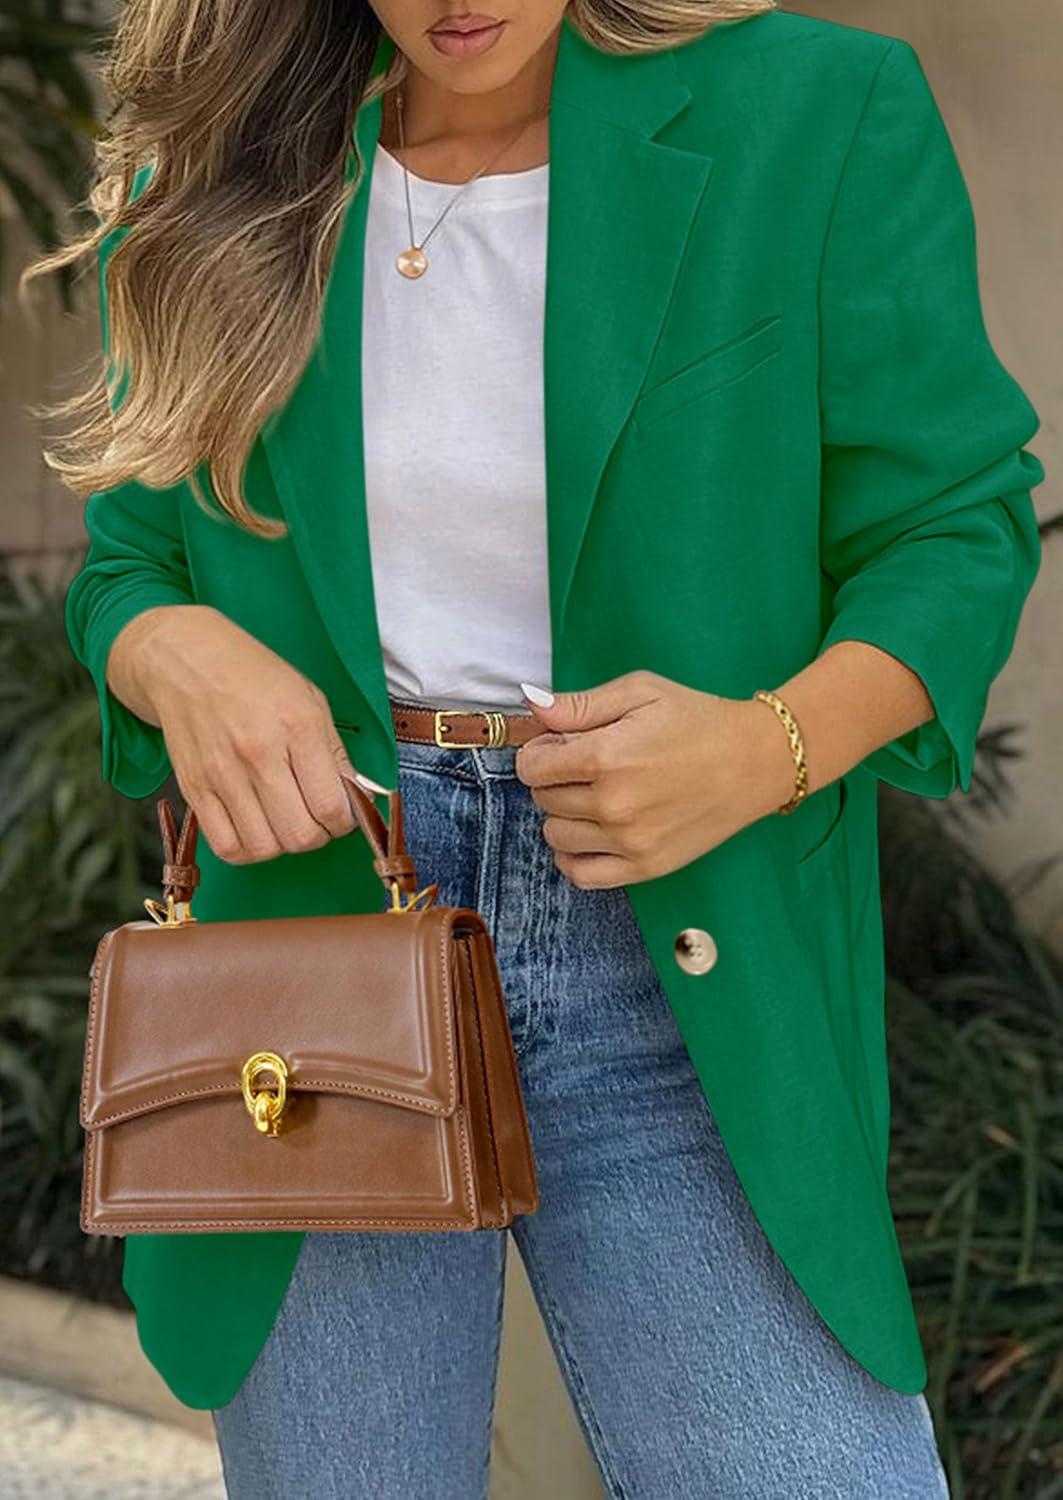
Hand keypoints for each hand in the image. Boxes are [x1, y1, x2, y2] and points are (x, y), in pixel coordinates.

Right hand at [106, 604, 390, 863]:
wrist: (184, 659)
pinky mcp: (193, 788)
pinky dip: (248, 850)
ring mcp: (222, 773)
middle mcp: (258, 753)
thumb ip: (336, 753)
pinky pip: (227, 846)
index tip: (343, 813)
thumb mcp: (310, 699)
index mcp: (296, 726)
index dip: (346, 822)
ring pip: (265, 847)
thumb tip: (358, 798)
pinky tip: (257, 829)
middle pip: (301, 835)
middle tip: (317, 819)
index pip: (332, 806)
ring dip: (284, 845)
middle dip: (319, 836)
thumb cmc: (254, 676)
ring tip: (286, 822)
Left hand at [513, 670, 795, 888]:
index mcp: (606, 757)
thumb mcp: (640, 693)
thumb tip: (531, 705)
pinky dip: (573, 857)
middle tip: (587, 764)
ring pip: (556, 836)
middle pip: (543, 798)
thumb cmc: (698, 719)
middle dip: (554, 778)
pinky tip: (590, 833)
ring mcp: (629, 841)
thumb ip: (580, 704)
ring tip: (594, 795)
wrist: (756, 760)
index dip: (541, 750)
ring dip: (563, 815)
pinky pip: (581, 875)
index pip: (532, 767)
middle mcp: (612, 804)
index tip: (562, 744)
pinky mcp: (646, 866)